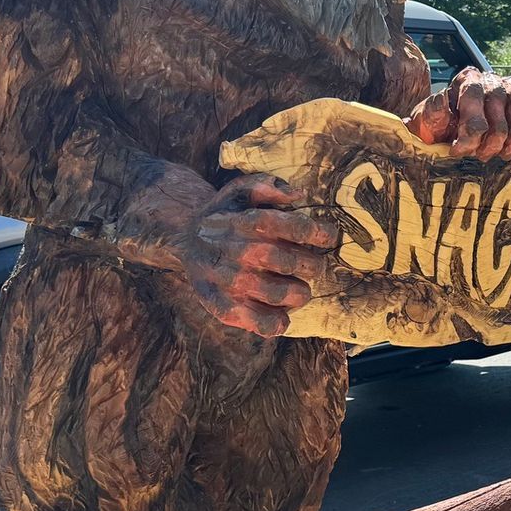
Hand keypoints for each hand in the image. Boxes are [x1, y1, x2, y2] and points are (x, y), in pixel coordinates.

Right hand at [173, 174, 337, 337]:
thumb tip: (299, 194)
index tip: (327, 238)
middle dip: (313, 265)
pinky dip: (278, 322)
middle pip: (300, 264)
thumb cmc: (225, 214)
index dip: (322, 234)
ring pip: (287, 295)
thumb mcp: (242, 190)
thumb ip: (269, 187)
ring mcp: (235, 282)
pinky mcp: (225, 306)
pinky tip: (282, 315)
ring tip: (297, 288)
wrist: (184, 236)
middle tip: (310, 265)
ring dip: (300, 293)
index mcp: (253, 223)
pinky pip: (262, 323)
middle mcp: (246, 252)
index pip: (300, 228)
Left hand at [404, 67, 510, 157]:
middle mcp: (494, 81)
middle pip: (499, 128)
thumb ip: (432, 112)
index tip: (459, 152)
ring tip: (500, 152)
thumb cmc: (445, 121)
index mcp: (468, 81)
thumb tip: (441, 101)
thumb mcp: (429, 118)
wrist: (462, 116)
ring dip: (510, 148)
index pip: (475, 116)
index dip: (468, 141)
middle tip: (481, 155)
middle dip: (489, 149)